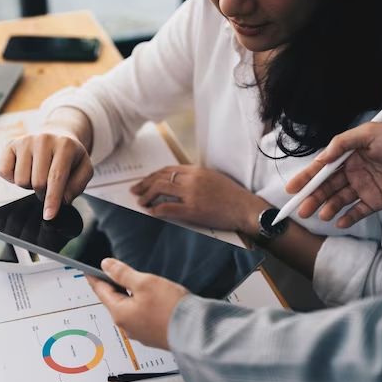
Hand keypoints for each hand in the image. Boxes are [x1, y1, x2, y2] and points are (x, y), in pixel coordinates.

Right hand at [0, 109, 93, 219]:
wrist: (57, 134)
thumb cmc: (70, 156)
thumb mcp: (84, 169)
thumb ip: (77, 185)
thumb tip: (62, 199)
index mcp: (65, 145)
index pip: (56, 177)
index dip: (52, 199)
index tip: (49, 215)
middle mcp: (43, 139)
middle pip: (37, 182)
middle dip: (44, 192)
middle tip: (49, 186)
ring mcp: (25, 140)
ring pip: (20, 180)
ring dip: (29, 185)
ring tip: (38, 174)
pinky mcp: (10, 144)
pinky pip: (4, 172)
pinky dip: (12, 178)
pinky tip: (24, 170)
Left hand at [86, 258, 187, 349]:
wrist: (195, 331)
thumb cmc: (170, 309)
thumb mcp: (144, 282)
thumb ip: (122, 273)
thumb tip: (106, 265)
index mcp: (120, 313)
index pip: (101, 292)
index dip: (95, 278)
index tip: (88, 271)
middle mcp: (127, 326)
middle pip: (115, 301)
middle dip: (114, 286)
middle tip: (113, 272)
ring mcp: (140, 332)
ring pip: (129, 309)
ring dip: (129, 295)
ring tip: (136, 283)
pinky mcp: (153, 334)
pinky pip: (141, 316)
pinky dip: (141, 305)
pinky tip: (152, 299)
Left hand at [130, 165, 268, 233]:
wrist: (246, 208)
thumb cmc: (232, 196)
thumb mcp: (213, 178)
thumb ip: (195, 178)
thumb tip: (178, 182)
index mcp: (197, 170)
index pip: (168, 169)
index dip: (153, 175)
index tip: (144, 181)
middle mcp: (192, 179)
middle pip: (160, 177)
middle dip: (144, 184)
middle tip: (135, 191)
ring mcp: (192, 194)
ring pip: (160, 189)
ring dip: (147, 195)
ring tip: (140, 202)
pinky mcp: (193, 209)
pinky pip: (168, 207)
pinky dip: (156, 209)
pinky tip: (151, 212)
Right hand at [286, 123, 381, 227]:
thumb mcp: (369, 133)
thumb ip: (341, 144)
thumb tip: (321, 159)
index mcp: (348, 155)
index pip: (322, 168)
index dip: (306, 178)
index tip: (292, 189)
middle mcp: (353, 171)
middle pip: (327, 187)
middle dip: (312, 198)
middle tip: (302, 209)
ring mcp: (364, 187)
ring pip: (339, 200)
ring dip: (328, 207)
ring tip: (322, 215)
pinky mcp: (377, 201)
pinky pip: (358, 212)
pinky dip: (347, 218)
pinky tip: (339, 222)